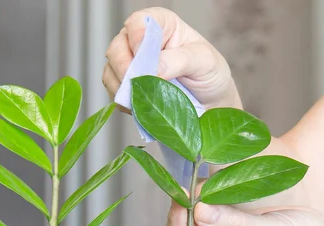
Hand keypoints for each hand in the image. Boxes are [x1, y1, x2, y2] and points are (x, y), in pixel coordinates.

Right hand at [103, 7, 242, 109]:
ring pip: (112, 71)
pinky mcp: (128, 85)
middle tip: (140, 84)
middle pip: (117, 48)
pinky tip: (139, 106)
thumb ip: (179, 61)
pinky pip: (115, 92)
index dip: (137, 39)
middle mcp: (140, 40)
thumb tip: (154, 70)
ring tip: (142, 98)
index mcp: (161, 24)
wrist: (211, 101)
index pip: (138, 22)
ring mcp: (131, 63)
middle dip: (125, 68)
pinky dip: (124, 101)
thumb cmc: (210, 73)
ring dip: (123, 87)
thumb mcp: (204, 61)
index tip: (144, 59)